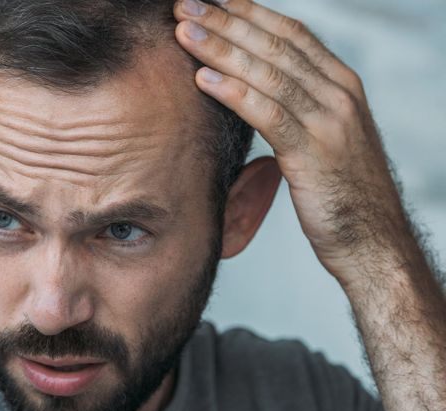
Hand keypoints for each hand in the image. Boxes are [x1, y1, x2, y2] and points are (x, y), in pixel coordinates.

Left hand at [173, 0, 410, 288]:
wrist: (373, 240)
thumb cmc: (341, 191)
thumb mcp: (324, 136)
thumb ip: (298, 106)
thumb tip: (256, 86)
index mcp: (341, 84)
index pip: (291, 34)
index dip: (248, 14)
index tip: (211, 1)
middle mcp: (339, 94)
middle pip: (275, 45)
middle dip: (226, 22)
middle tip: (185, 6)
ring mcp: (330, 122)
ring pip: (269, 73)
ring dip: (221, 50)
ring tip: (184, 34)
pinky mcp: (315, 154)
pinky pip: (269, 114)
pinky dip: (234, 93)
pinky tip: (203, 80)